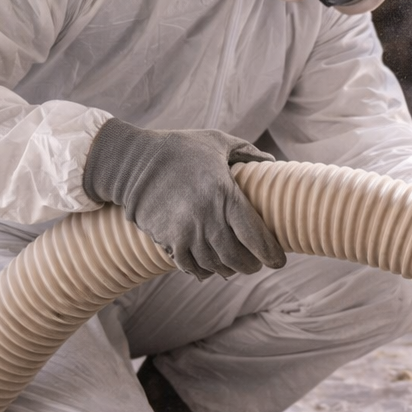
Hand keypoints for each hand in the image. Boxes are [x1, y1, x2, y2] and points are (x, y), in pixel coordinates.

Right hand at [83, 119, 285, 278]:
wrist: (132, 161)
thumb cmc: (179, 147)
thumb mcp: (216, 140)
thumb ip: (247, 152)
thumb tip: (271, 163)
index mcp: (224, 193)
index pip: (255, 236)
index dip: (270, 253)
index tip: (279, 261)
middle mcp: (206, 217)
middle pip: (237, 257)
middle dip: (251, 265)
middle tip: (257, 264)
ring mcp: (185, 232)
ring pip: (215, 265)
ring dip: (228, 269)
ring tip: (234, 266)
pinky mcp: (166, 240)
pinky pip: (190, 266)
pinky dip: (204, 270)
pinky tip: (210, 268)